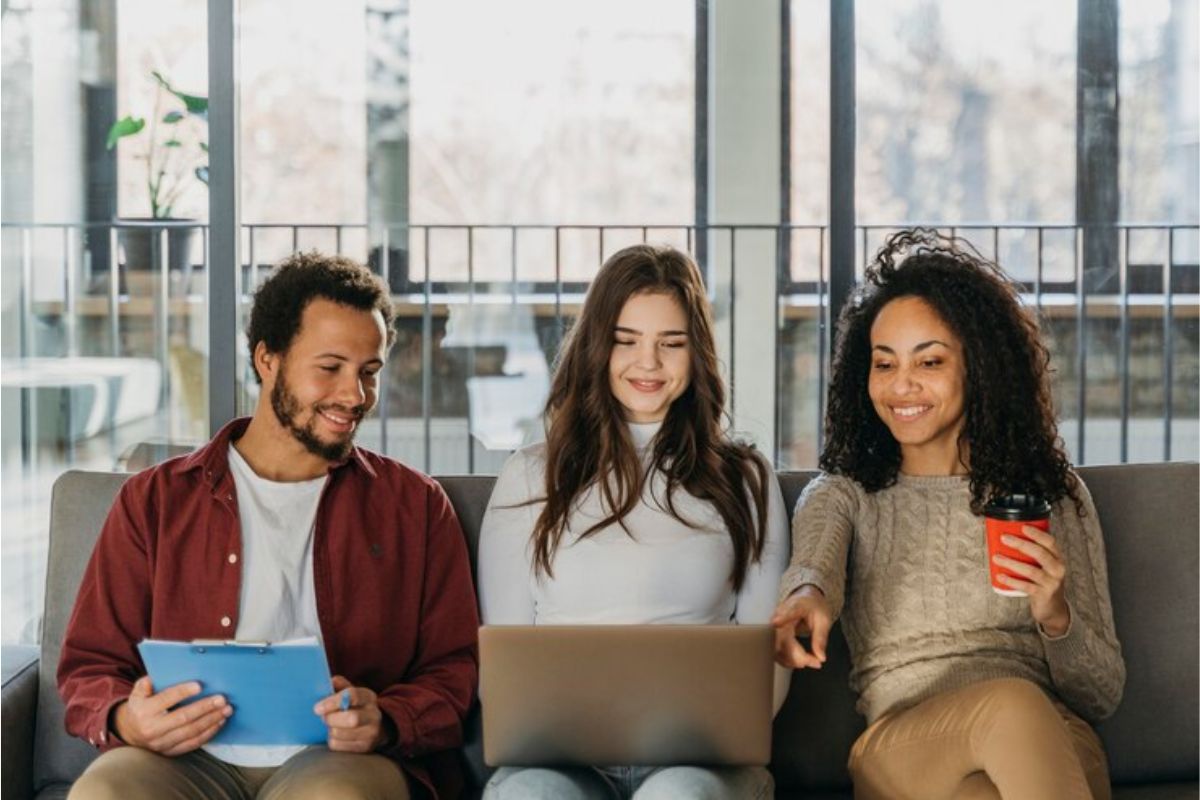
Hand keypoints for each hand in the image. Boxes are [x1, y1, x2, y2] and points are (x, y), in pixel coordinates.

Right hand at [112, 677, 230, 754]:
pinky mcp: (170, 752)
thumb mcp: (138, 693)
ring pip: (191, 732)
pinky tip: (219, 722)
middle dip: (205, 707)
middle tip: (222, 699)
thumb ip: (145, 684)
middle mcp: (152, 729)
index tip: (200, 685)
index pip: (166, 700)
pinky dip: (208, 733)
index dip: (183, 692)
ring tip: (226, 710)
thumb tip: (154, 678)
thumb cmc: (141, 707)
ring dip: (211, 720)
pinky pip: (193, 743)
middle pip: (183, 718)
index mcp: (144, 712)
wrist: (130, 733)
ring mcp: (162, 743)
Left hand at [314, 676, 389, 752]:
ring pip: (341, 734)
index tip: (317, 708)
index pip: (352, 695)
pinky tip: (337, 735)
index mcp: (368, 697)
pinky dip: (332, 741)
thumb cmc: (357, 707)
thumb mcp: (353, 693)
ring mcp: (371, 733)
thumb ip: (340, 686)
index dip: (332, 701)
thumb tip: (329, 682)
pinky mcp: (364, 747)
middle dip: (331, 719)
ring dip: (330, 730)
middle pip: (352, 719)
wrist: (378, 727)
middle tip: (323, 718)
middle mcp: (373, 715)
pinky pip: (338, 746)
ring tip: (331, 726)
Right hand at [770, 585, 832, 669]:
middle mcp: (780, 615)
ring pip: (776, 648)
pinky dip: (788, 660)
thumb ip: (821, 638)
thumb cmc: (814, 607)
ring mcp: (774, 626)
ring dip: (792, 660)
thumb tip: (820, 657)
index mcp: (795, 606)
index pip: (787, 612)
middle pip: (781, 638)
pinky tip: (800, 661)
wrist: (806, 600)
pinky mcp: (773, 635)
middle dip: (796, 655)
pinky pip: (776, 651)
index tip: (776, 622)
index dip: (781, 618)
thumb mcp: (823, 620)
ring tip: (811, 662)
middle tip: (814, 662)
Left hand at [992, 524, 1070, 635]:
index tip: (1022, 527)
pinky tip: (1000, 575)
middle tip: (1004, 538)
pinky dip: (1011, 580)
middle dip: (1020, 544)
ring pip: (1031, 571)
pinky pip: (1025, 586)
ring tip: (996, 557)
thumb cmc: (1044, 581)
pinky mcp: (1043, 595)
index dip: (1037, 534)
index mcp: (1058, 558)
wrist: (1053, 607)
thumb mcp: (1044, 566)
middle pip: (1040, 553)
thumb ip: (1033, 553)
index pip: (1050, 542)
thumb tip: (1009, 535)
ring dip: (1011, 562)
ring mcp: (1051, 583)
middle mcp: (1058, 569)